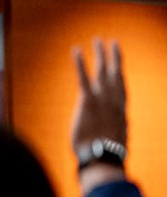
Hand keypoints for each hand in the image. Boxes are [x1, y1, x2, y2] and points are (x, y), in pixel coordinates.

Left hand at [71, 38, 127, 191]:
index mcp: (120, 111)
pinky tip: (76, 50)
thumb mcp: (112, 143)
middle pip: (116, 73)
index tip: (119, 66)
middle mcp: (114, 100)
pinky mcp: (88, 100)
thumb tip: (111, 140)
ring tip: (97, 40)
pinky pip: (83, 77)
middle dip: (114, 57)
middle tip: (112, 42)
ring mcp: (102, 99)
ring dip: (100, 53)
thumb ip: (111, 135)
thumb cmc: (105, 156)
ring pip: (102, 70)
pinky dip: (79, 63)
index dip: (120, 75)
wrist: (102, 157)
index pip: (121, 88)